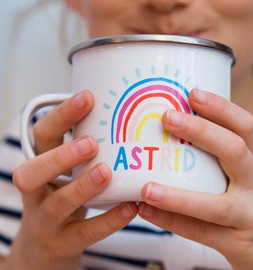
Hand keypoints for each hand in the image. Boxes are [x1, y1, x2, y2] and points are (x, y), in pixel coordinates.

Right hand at [6, 91, 136, 269]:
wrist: (47, 244)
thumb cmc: (64, 193)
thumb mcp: (66, 168)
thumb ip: (84, 144)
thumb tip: (123, 111)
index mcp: (41, 163)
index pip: (42, 135)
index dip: (61, 116)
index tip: (88, 97)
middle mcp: (37, 191)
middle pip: (33, 172)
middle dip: (61, 156)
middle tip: (90, 143)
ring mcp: (47, 220)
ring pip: (57, 204)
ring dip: (82, 187)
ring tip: (106, 172)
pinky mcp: (64, 242)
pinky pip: (85, 233)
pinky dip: (109, 220)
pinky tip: (132, 207)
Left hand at [138, 89, 252, 269]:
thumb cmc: (249, 199)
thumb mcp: (243, 171)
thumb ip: (217, 152)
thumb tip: (174, 125)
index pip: (245, 127)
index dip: (221, 108)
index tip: (193, 93)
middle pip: (234, 152)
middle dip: (201, 132)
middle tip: (167, 117)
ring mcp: (248, 215)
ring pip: (215, 205)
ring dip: (178, 196)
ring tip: (146, 187)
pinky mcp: (236, 243)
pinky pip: (200, 232)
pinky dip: (170, 221)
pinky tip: (145, 210)